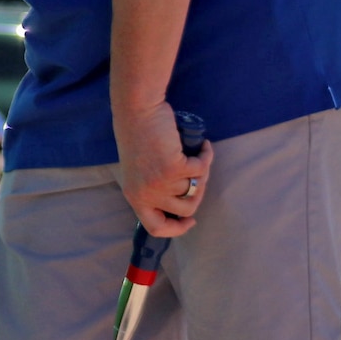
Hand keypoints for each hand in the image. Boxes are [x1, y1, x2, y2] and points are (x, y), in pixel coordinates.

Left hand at [115, 101, 213, 235]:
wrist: (137, 110)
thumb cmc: (139, 137)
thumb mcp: (139, 171)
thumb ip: (153, 189)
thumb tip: (182, 208)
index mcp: (134, 197)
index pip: (155, 228)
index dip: (176, 229)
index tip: (191, 221)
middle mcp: (146, 194)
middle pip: (186, 210)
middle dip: (198, 194)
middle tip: (197, 174)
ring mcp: (160, 183)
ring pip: (196, 189)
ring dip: (202, 172)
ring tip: (195, 155)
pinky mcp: (174, 168)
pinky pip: (202, 169)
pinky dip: (206, 156)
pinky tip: (202, 145)